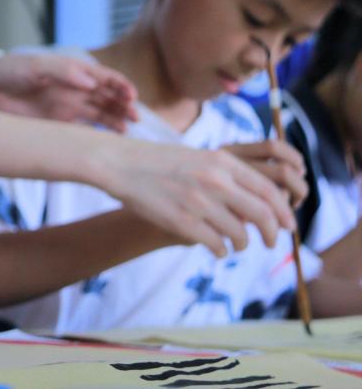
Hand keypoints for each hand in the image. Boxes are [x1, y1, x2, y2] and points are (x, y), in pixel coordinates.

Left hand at [0, 53, 137, 132]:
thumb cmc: (11, 71)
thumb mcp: (35, 67)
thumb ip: (62, 72)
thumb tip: (91, 81)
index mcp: (73, 71)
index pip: (105, 78)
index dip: (121, 86)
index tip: (131, 97)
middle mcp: (76, 89)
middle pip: (108, 97)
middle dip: (124, 105)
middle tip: (135, 117)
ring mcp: (69, 107)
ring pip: (101, 113)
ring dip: (116, 120)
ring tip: (127, 129)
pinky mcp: (59, 123)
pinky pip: (85, 128)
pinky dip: (99, 133)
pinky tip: (110, 140)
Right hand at [100, 139, 297, 257]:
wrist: (121, 164)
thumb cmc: (159, 162)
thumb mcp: (200, 157)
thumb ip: (228, 176)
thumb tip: (260, 205)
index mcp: (222, 162)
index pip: (269, 190)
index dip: (283, 212)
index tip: (287, 224)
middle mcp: (215, 181)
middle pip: (263, 215)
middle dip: (273, 234)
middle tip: (271, 242)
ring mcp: (199, 203)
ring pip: (240, 235)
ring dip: (242, 244)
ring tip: (235, 244)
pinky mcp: (182, 223)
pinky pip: (216, 246)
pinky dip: (221, 250)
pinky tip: (215, 247)